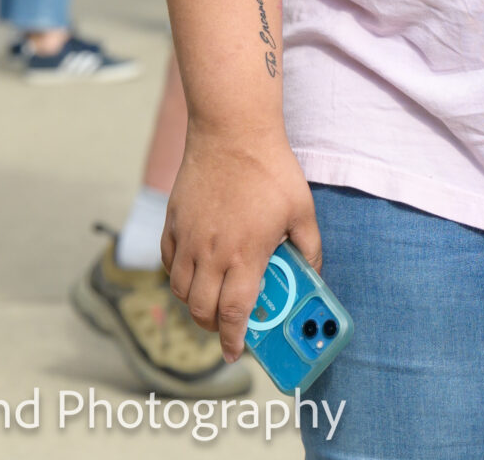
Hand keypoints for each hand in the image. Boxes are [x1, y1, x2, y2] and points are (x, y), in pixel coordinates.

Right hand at [165, 128, 319, 363]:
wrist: (231, 132)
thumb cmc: (270, 169)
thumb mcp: (303, 209)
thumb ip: (309, 247)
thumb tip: (313, 273)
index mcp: (245, 255)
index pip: (233, 314)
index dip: (232, 340)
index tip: (235, 352)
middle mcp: (211, 253)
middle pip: (201, 310)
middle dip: (213, 327)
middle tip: (226, 326)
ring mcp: (188, 239)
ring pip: (181, 291)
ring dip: (195, 304)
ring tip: (212, 300)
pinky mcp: (173, 224)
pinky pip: (169, 264)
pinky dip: (180, 276)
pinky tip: (195, 271)